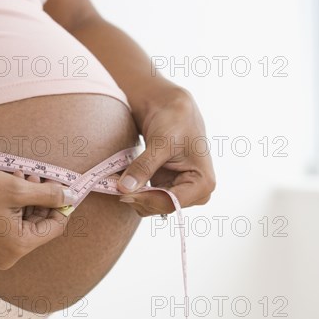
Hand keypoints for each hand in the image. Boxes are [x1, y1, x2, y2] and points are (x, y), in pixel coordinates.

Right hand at [0, 165, 74, 269]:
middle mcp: (6, 257)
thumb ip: (49, 195)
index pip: (54, 228)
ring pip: (23, 223)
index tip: (63, 186)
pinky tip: (8, 186)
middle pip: (37, 226)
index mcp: (17, 247)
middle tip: (34, 176)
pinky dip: (13, 207)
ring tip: (19, 176)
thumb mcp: (16, 188)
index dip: (61, 205)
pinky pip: (8, 226)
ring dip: (26, 200)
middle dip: (40, 199)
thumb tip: (70, 198)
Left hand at [117, 86, 215, 216]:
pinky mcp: (165, 188)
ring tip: (118, 178)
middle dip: (138, 197)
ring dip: (133, 194)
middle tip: (115, 183)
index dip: (146, 199)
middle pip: (160, 208)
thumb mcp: (160, 143)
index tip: (123, 191)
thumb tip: (124, 189)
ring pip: (150, 206)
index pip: (172, 203)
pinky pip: (145, 198)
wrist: (172, 110)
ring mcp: (179, 192)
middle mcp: (195, 193)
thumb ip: (144, 167)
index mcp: (203, 184)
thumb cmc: (175, 121)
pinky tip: (123, 178)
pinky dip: (133, 191)